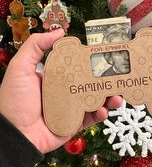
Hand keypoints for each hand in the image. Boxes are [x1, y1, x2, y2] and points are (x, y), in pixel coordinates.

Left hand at [0, 29, 121, 153]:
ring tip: (117, 97)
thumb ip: (36, 46)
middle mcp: (66, 91)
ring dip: (109, 97)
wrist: (15, 135)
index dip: (93, 60)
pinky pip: (91, 118)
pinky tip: (102, 110)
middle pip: (91, 82)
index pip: (79, 65)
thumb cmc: (15, 100)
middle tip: (121, 76)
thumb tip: (60, 31)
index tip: (107, 55)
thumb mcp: (20, 68)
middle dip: (107, 79)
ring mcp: (72, 108)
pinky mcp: (75, 124)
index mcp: (56, 76)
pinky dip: (100, 114)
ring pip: (96, 100)